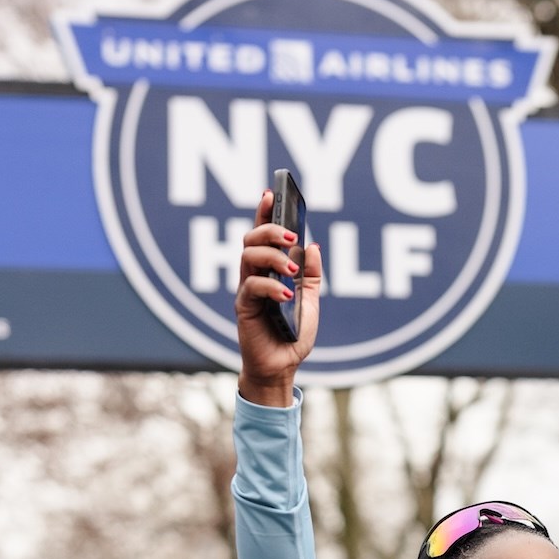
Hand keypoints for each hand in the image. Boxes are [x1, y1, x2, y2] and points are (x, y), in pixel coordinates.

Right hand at [234, 189, 323, 399]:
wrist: (282, 366)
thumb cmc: (291, 334)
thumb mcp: (310, 301)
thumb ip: (311, 275)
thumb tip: (314, 245)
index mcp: (268, 270)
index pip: (262, 235)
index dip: (263, 212)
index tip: (270, 192)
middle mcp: (254, 275)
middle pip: (251, 239)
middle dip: (270, 231)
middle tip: (290, 237)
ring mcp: (247, 290)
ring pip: (248, 256)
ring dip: (272, 256)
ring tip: (291, 268)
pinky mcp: (244, 308)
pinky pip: (252, 287)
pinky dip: (271, 286)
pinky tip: (286, 294)